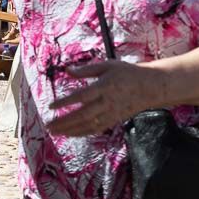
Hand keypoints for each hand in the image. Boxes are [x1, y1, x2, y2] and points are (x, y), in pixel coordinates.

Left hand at [46, 60, 165, 135]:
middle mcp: (107, 102)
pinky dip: (82, 132)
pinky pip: (96, 129)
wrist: (150, 87)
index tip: (51, 106)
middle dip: (64, 122)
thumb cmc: (127, 72)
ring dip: (70, 130)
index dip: (66, 102)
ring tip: (55, 132)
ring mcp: (111, 113)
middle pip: (82, 115)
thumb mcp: (107, 65)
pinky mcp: (114, 120)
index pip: (81, 96)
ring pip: (88, 125)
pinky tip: (71, 133)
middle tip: (48, 126)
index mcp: (104, 86)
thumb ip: (86, 70)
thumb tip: (67, 70)